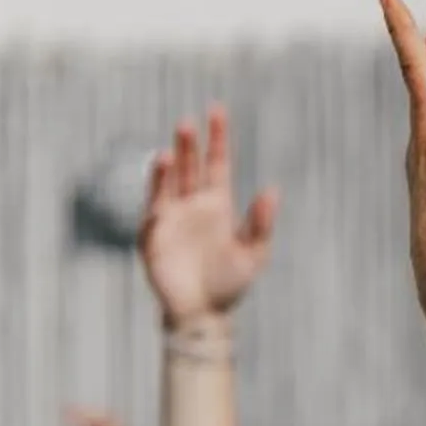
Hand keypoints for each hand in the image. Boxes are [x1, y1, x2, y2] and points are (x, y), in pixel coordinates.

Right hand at [139, 109, 278, 322]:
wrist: (203, 314)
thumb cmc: (229, 283)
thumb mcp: (253, 254)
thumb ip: (260, 223)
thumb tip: (271, 190)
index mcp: (217, 204)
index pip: (217, 163)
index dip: (217, 138)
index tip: (217, 111)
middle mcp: (192, 205)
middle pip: (190, 167)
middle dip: (189, 145)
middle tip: (188, 123)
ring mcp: (171, 217)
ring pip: (169, 182)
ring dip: (169, 165)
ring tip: (171, 149)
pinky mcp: (153, 234)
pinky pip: (154, 208)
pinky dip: (156, 191)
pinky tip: (160, 175)